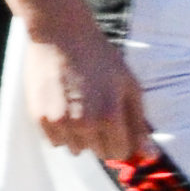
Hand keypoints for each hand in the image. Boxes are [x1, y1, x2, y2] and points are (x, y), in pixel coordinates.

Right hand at [30, 20, 149, 161]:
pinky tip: (63, 106)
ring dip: (79, 136)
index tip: (117, 126)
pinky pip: (54, 142)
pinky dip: (60, 131)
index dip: (121, 140)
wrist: (60, 35)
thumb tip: (149, 155)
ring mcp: (60, 123)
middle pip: (98, 152)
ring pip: (75, 149)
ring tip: (79, 106)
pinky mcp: (40, 119)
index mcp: (110, 117)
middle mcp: (84, 125)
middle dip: (102, 137)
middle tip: (97, 109)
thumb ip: (139, 123)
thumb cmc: (99, 58)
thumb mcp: (129, 85)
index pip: (120, 153)